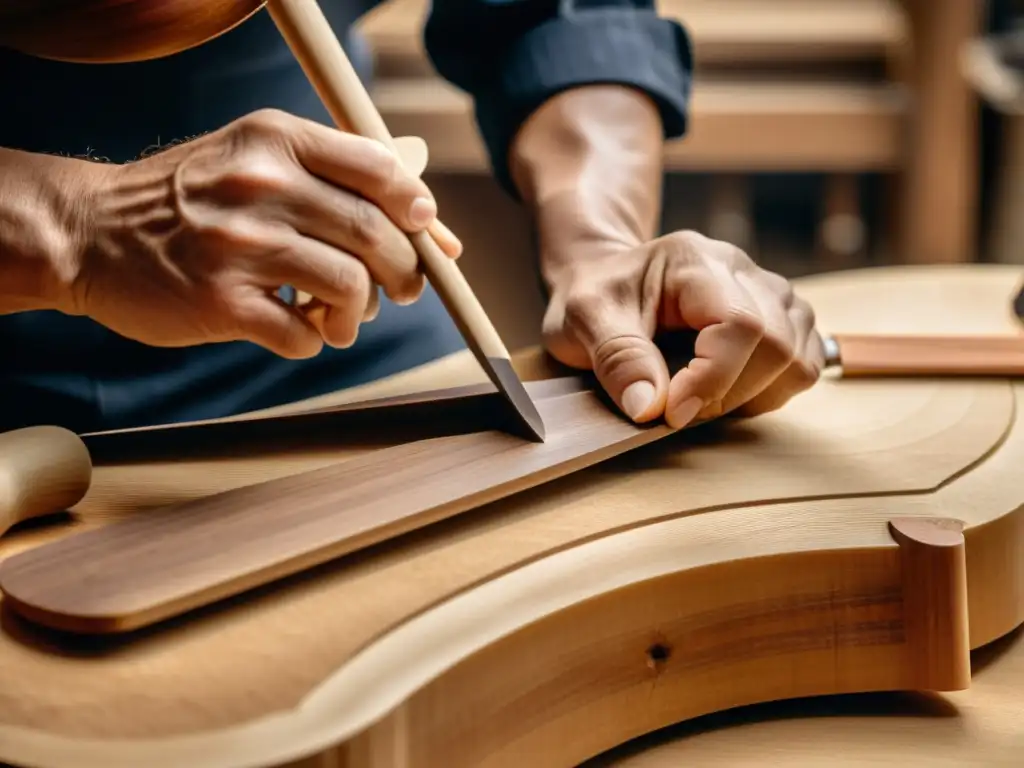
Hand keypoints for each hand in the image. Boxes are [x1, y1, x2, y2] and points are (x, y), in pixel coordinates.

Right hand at [62, 108, 460, 357]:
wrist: (92, 232)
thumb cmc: (194, 200)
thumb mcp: (258, 159)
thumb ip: (342, 180)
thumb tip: (437, 225)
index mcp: (275, 140)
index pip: (380, 168)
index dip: (417, 207)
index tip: (422, 232)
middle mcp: (260, 186)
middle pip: (376, 235)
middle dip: (403, 273)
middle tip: (397, 290)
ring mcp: (239, 246)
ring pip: (350, 289)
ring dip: (358, 314)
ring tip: (341, 317)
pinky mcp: (221, 304)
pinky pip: (305, 336)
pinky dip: (313, 340)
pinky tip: (294, 326)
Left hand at [541, 230, 825, 427]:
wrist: (608, 280)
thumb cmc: (597, 296)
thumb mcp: (584, 319)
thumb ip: (617, 358)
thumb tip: (650, 407)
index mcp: (695, 260)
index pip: (739, 324)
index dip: (712, 380)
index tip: (671, 413)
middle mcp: (743, 269)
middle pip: (776, 344)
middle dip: (728, 394)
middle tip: (679, 408)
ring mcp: (770, 293)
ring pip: (797, 359)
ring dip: (751, 396)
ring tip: (700, 396)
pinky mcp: (783, 319)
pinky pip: (802, 367)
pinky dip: (768, 392)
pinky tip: (725, 390)